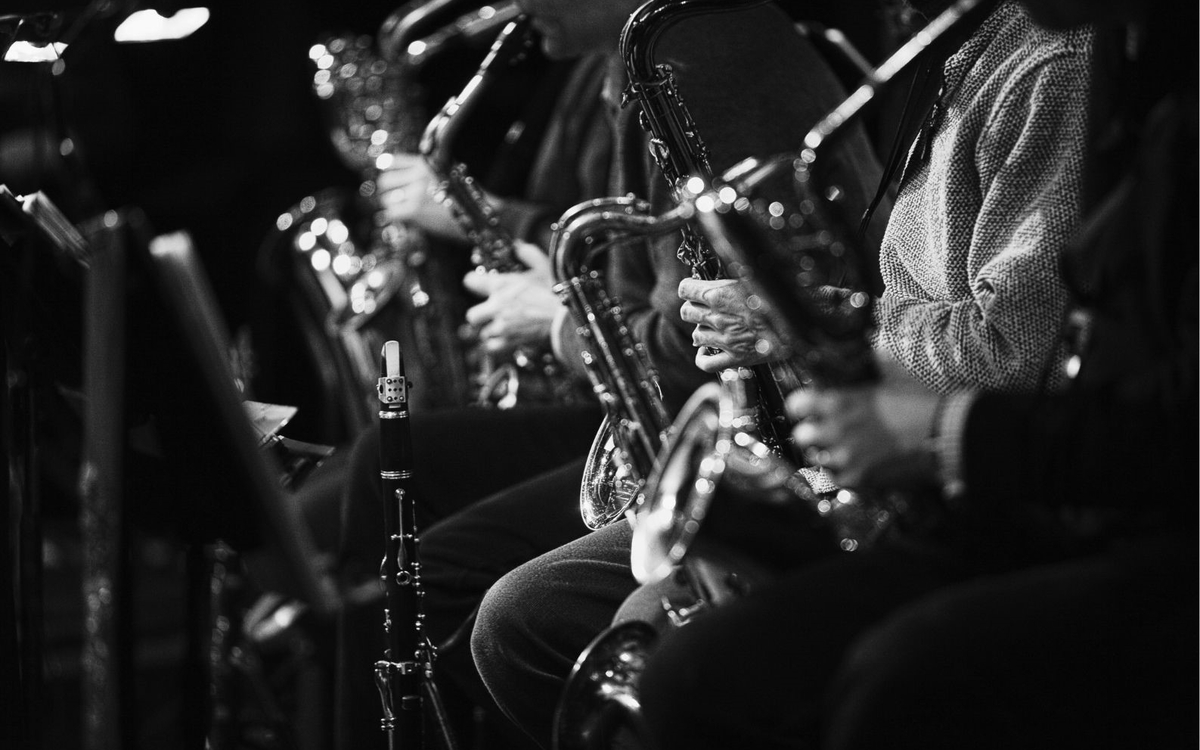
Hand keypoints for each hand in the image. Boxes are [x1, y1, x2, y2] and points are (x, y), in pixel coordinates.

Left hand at [376, 153, 464, 240]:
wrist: (482, 214)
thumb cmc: (469, 199)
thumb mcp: (449, 175)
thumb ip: (426, 174)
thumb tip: (403, 185)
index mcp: (427, 162)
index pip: (392, 162)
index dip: (391, 175)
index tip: (394, 184)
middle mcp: (419, 174)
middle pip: (385, 180)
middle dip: (389, 192)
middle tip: (397, 202)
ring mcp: (416, 191)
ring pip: (386, 199)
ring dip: (393, 207)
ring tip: (406, 213)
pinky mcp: (415, 209)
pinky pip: (392, 213)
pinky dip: (398, 218)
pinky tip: (410, 220)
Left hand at [462, 241, 560, 353]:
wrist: (565, 319)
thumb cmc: (555, 293)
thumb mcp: (543, 267)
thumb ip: (528, 254)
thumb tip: (519, 246)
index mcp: (501, 285)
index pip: (470, 281)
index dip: (474, 282)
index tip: (478, 283)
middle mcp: (496, 307)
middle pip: (471, 316)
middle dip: (479, 315)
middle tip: (490, 313)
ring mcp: (501, 327)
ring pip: (483, 333)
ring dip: (491, 331)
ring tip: (503, 327)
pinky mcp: (509, 342)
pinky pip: (492, 348)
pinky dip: (497, 346)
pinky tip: (505, 340)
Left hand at [678, 278, 789, 371]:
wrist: (799, 322)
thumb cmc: (777, 297)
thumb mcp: (751, 280)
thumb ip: (727, 284)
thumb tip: (712, 284)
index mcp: (720, 294)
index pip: (685, 290)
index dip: (688, 290)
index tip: (694, 292)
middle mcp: (717, 317)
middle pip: (686, 312)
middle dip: (693, 309)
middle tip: (704, 309)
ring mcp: (724, 339)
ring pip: (695, 335)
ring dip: (701, 331)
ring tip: (714, 328)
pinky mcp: (734, 358)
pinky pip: (705, 363)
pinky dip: (702, 357)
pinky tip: (707, 350)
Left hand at [786, 353, 941, 489]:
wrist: (947, 434)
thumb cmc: (921, 404)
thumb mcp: (890, 381)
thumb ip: (869, 375)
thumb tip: (871, 355)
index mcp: (839, 402)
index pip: (796, 405)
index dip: (800, 408)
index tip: (805, 411)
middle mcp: (835, 430)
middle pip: (801, 436)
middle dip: (811, 435)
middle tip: (825, 435)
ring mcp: (845, 457)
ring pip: (818, 460)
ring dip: (829, 456)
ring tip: (847, 452)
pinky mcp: (859, 479)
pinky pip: (837, 480)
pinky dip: (845, 475)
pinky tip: (859, 466)